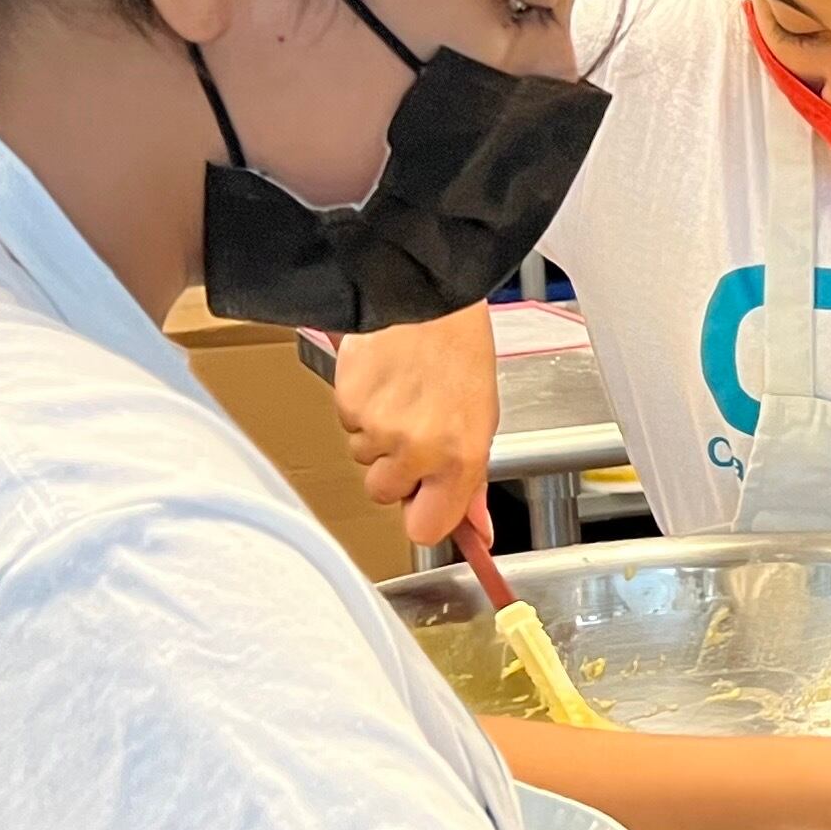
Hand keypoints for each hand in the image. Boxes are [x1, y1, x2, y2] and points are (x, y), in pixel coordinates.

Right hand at [334, 310, 498, 545]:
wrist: (428, 296)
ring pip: (363, 458)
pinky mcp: (348, 403)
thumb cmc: (461, 352)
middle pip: (384, 494)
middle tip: (417, 426)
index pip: (426, 529)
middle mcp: (418, 449)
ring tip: (404, 394)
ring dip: (379, 435)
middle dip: (397, 469)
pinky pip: (348, 425)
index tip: (426, 498)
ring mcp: (379, 428)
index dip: (422, 514)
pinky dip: (361, 407)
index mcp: (461, 458)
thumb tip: (478, 533)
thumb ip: (472, 482)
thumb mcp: (482, 420)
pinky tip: (384, 380)